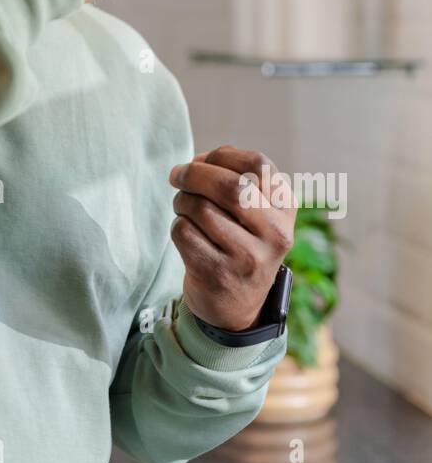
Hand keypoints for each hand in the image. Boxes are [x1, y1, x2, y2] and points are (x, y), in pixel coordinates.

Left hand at [167, 145, 295, 332]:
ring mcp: (249, 258)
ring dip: (181, 201)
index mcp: (286, 211)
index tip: (199, 160)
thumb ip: (234, 179)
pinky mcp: (218, 275)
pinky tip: (185, 234)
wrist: (235, 307)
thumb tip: (196, 161)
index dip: (222, 155)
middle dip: (194, 174)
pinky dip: (177, 225)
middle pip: (229, 186)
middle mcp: (275, 235)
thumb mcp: (254, 214)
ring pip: (201, 208)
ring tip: (183, 208)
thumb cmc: (239, 244)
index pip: (258, 164)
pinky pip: (184, 232)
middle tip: (176, 175)